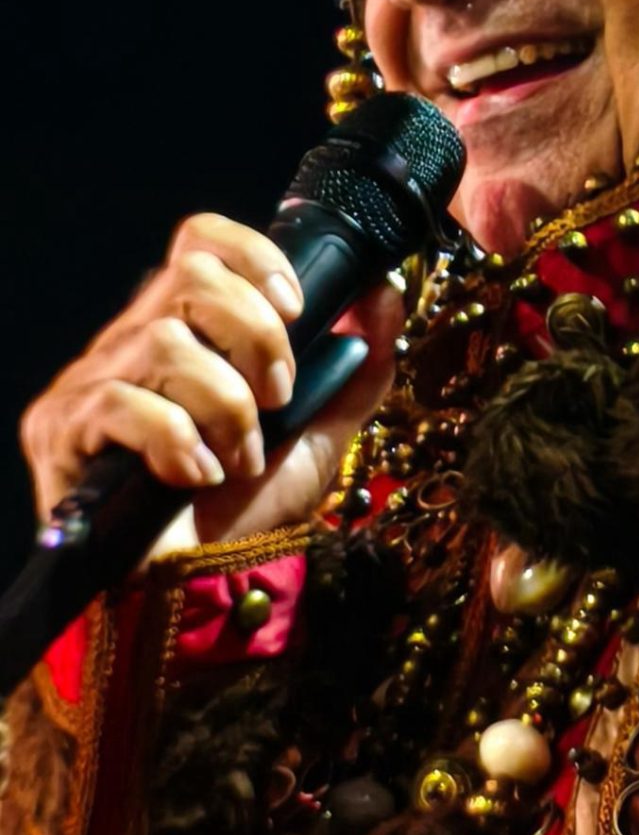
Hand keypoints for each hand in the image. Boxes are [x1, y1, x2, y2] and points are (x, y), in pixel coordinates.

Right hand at [20, 214, 405, 556]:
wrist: (198, 594)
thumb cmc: (247, 514)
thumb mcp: (319, 436)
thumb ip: (356, 369)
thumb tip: (383, 294)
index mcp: (185, 330)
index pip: (201, 240)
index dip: (253, 257)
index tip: (298, 310)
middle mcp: (130, 343)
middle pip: (188, 274)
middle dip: (255, 334)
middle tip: (278, 397)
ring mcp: (90, 384)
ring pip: (164, 342)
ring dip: (226, 407)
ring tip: (239, 458)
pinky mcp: (61, 432)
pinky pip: (120, 403)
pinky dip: (176, 439)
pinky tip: (195, 476)